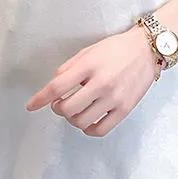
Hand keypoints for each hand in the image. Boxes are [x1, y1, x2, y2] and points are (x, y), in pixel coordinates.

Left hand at [25, 24, 162, 136]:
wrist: (146, 50)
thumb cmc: (115, 49)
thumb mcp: (88, 51)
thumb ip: (69, 67)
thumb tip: (54, 85)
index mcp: (88, 66)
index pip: (57, 87)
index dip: (40, 99)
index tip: (31, 106)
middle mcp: (101, 83)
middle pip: (67, 108)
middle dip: (58, 108)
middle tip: (59, 103)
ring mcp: (114, 98)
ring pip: (81, 121)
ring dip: (72, 119)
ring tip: (74, 110)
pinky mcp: (125, 109)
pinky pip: (100, 130)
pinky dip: (88, 129)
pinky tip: (87, 121)